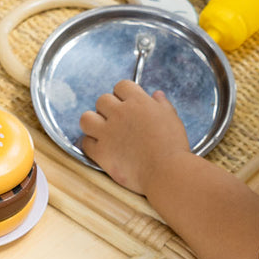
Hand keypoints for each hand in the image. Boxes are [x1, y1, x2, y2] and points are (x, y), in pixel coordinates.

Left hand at [79, 80, 190, 194]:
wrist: (166, 172)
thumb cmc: (173, 146)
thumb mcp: (172, 118)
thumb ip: (162, 104)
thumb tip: (156, 94)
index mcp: (138, 102)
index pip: (121, 86)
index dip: (123, 94)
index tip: (127, 104)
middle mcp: (120, 113)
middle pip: (102, 100)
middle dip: (108, 108)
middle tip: (116, 121)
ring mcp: (108, 132)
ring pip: (86, 118)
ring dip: (92, 123)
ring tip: (102, 131)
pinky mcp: (101, 152)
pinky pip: (85, 142)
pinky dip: (91, 144)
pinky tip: (101, 149)